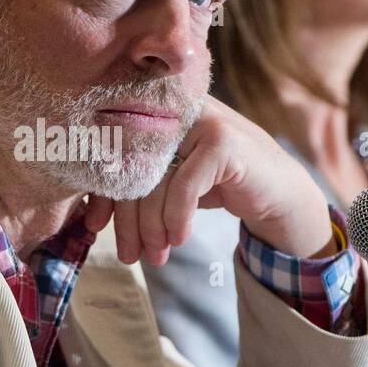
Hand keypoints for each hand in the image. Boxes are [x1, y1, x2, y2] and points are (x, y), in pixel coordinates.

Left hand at [85, 94, 335, 263]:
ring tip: (156, 256)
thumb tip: (90, 216)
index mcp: (154, 114)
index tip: (94, 227)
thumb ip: (137, 186)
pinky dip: (178, 219)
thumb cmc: (217, 185)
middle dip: (128, 220)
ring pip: (156, 182)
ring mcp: (199, 120)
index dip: (103, 192)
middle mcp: (173, 110)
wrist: (277, 189)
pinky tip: (179, 240)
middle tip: (129, 256)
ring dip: (153, 228)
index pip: (115, 153)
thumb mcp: (171, 183)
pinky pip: (184, 187)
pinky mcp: (221, 141)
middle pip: (133, 168)